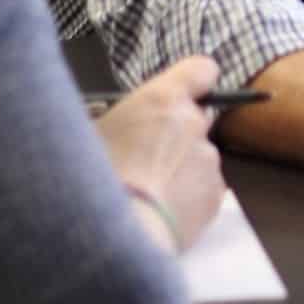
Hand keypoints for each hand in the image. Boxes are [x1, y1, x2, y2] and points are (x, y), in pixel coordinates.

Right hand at [96, 55, 225, 250]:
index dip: (193, 81)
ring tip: (147, 193)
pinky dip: (188, 197)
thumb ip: (112, 120)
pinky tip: (161, 211)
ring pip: (198, 157)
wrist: (114, 233)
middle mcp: (194, 124)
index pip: (201, 70)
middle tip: (145, 157)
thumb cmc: (91, 177)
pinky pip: (203, 189)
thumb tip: (109, 121)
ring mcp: (210, 160)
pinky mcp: (217, 195)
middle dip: (175, 134)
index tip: (181, 94)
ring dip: (179, 168)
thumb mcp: (86, 135)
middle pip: (194, 119)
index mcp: (163, 100)